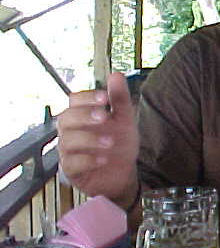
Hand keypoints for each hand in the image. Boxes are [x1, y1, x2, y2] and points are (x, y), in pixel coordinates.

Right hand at [57, 72, 139, 206]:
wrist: (123, 172)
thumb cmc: (119, 143)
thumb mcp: (124, 119)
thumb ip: (119, 99)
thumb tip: (116, 75)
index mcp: (82, 115)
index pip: (74, 100)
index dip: (87, 97)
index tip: (105, 98)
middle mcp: (72, 131)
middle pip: (66, 118)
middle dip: (84, 115)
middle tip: (104, 117)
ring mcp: (69, 151)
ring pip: (68, 141)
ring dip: (90, 138)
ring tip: (110, 141)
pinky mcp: (72, 170)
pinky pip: (72, 164)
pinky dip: (88, 160)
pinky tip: (104, 159)